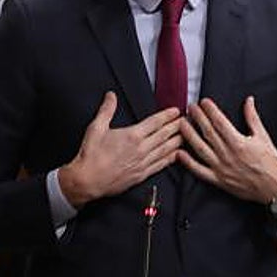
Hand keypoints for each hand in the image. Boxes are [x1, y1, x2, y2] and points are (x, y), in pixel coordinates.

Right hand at [57, 92, 183, 207]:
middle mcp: (141, 149)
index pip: (155, 122)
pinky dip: (171, 158)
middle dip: (178, 126)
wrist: (87, 181)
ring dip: (178, 141)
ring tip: (188, 134)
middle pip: (164, 135)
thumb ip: (106, 110)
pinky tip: (178, 154)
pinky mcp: (141, 175)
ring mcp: (143, 163)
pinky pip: (161, 165)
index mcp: (132, 135)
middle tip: (189, 120)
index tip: (177, 111)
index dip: (168, 115)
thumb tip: (111, 96)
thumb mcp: (96, 128)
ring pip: (166, 149)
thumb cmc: (90, 155)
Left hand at [178, 96, 276, 203]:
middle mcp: (228, 155)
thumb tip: (248, 101)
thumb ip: (253, 118)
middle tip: (190, 107)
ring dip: (189, 135)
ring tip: (182, 124)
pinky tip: (179, 153)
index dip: (210, 110)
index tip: (204, 102)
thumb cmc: (270, 162)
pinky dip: (188, 162)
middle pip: (208, 132)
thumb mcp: (263, 136)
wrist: (274, 187)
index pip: (220, 122)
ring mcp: (221, 168)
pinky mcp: (219, 180)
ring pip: (200, 149)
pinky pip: (199, 171)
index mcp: (239, 143)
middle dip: (197, 118)